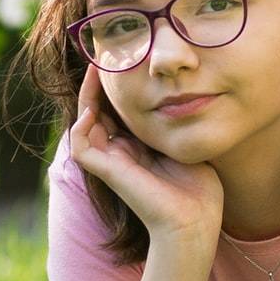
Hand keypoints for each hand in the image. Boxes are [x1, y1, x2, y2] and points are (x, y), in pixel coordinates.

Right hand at [69, 64, 223, 244]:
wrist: (195, 222)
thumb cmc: (199, 189)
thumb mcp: (189, 142)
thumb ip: (180, 121)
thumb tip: (188, 93)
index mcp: (139, 148)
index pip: (119, 111)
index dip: (117, 87)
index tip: (125, 60)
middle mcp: (121, 153)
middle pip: (98, 112)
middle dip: (99, 86)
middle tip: (104, 57)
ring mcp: (112, 162)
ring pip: (84, 124)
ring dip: (87, 97)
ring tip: (96, 72)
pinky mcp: (108, 173)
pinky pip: (81, 146)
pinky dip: (80, 126)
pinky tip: (93, 108)